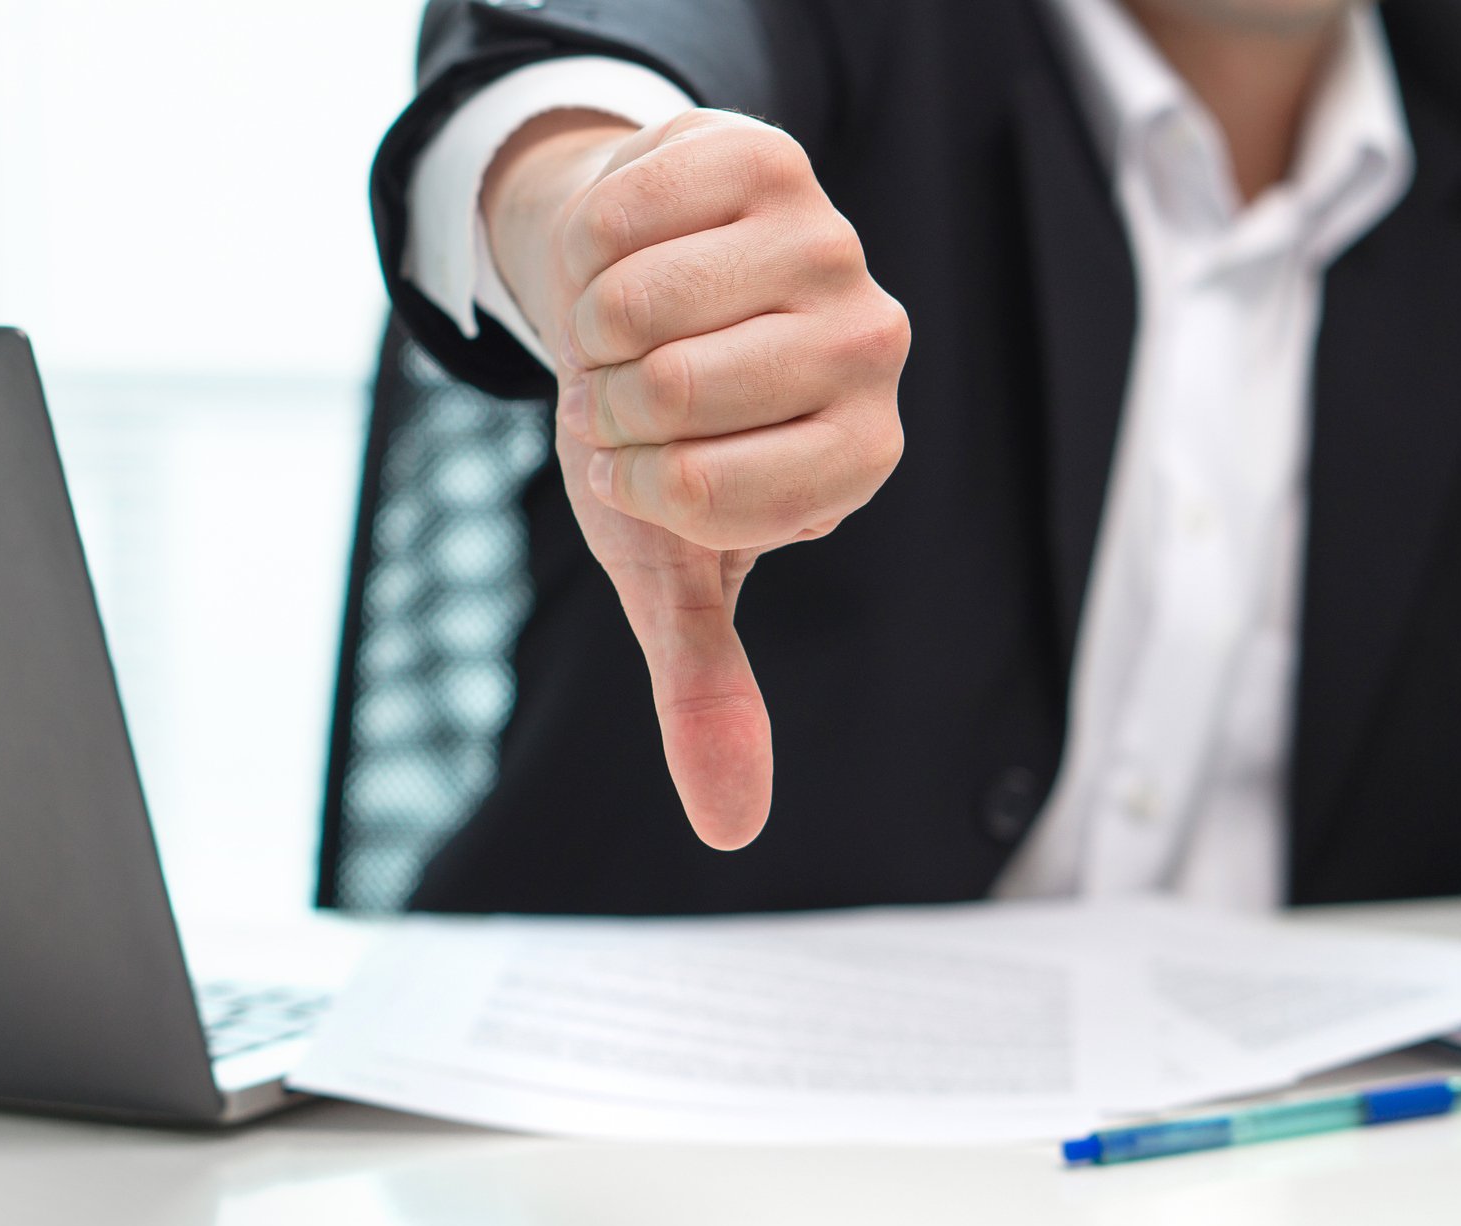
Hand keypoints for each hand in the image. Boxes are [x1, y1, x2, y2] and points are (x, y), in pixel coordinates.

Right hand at [482, 109, 909, 848]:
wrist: (631, 290)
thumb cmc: (657, 441)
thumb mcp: (672, 569)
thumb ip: (708, 690)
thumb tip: (731, 829)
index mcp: (858, 462)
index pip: (703, 494)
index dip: (633, 482)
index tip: (650, 466)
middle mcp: (873, 349)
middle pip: (673, 393)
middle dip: (609, 401)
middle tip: (639, 388)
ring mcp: (830, 245)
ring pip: (641, 301)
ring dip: (592, 321)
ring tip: (632, 324)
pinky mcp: (770, 161)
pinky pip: (626, 211)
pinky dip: (588, 240)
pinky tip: (631, 251)